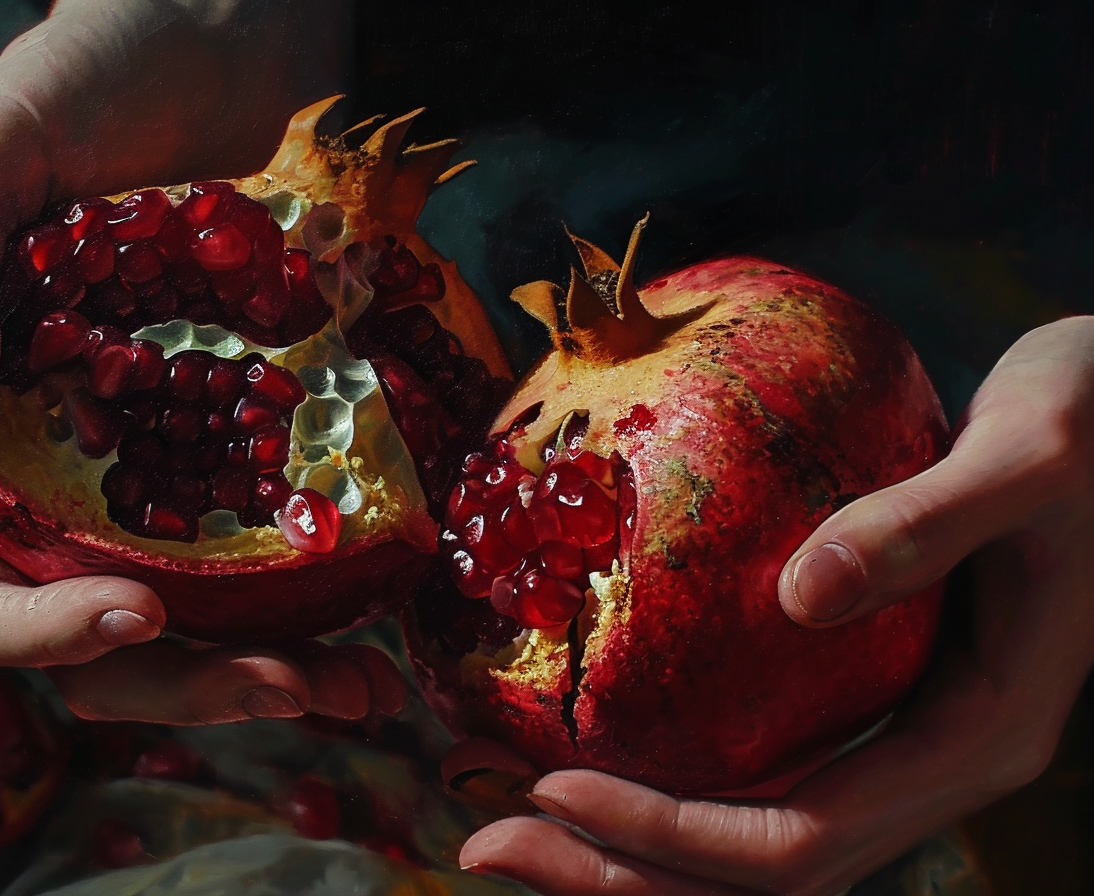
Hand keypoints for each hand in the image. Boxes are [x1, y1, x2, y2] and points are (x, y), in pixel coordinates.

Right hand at [0, 0, 406, 724]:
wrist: (217, 50)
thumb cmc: (86, 84)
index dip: (39, 632)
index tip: (141, 609)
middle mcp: (49, 485)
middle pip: (93, 639)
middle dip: (185, 681)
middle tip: (293, 685)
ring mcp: (148, 479)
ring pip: (187, 625)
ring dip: (262, 673)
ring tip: (354, 689)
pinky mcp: (231, 457)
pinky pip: (259, 563)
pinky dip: (309, 615)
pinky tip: (372, 635)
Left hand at [454, 316, 1093, 894]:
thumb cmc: (1093, 423)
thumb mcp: (1026, 458)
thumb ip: (924, 524)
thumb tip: (800, 594)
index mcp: (978, 739)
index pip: (803, 843)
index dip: (671, 836)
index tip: (552, 785)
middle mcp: (933, 767)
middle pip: (763, 879)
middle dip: (620, 876)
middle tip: (485, 838)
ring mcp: (901, 743)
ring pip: (756, 844)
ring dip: (632, 850)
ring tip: (511, 814)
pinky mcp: (871, 700)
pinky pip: (762, 774)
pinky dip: (668, 785)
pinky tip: (589, 742)